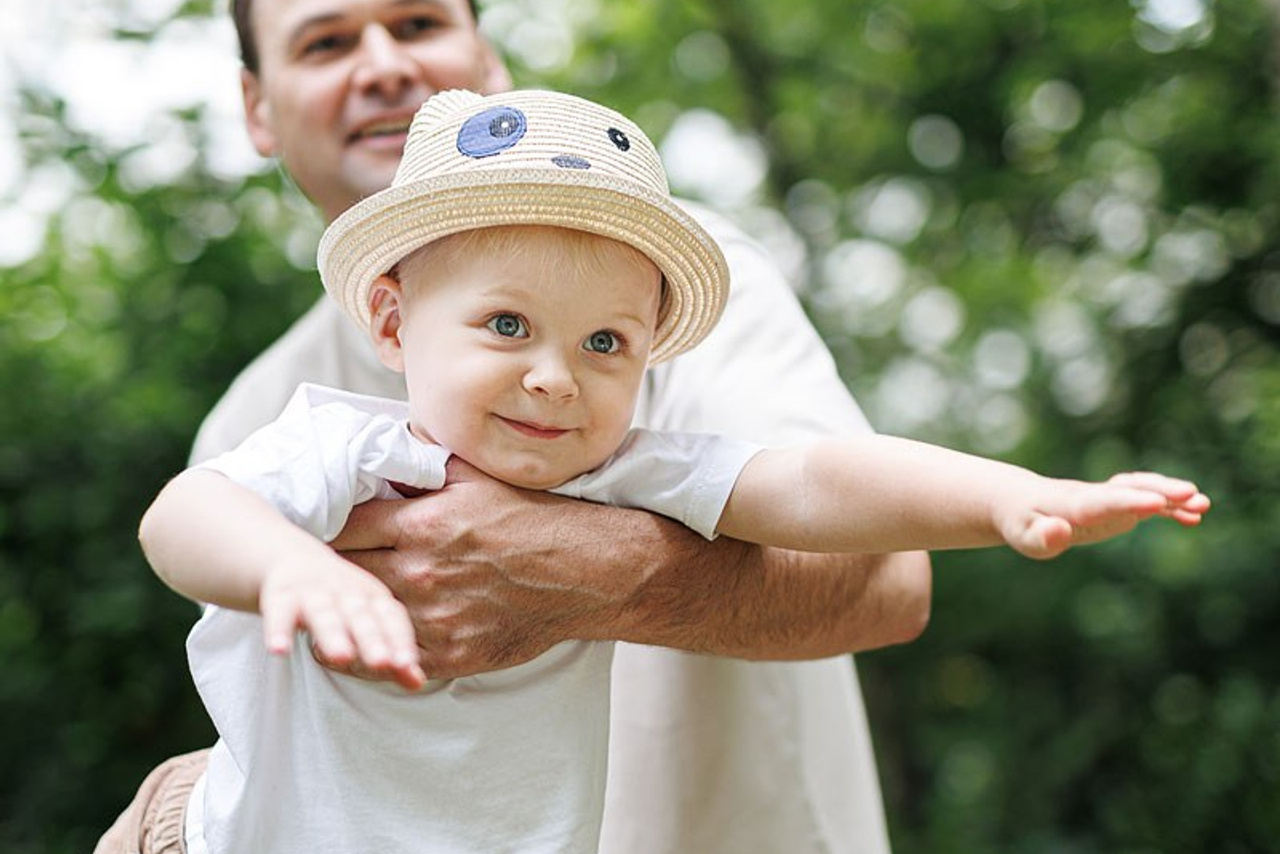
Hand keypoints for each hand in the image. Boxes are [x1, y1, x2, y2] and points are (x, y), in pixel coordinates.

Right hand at [260, 551, 425, 690]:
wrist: (294, 559)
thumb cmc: (341, 601)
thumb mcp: (370, 622)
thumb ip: (392, 655)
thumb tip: (418, 684)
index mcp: (372, 599)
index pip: (390, 618)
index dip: (399, 640)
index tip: (406, 664)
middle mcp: (346, 593)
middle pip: (360, 617)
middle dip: (372, 639)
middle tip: (381, 663)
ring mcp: (314, 593)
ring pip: (324, 614)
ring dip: (332, 635)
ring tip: (341, 657)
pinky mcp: (282, 596)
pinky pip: (279, 614)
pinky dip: (279, 630)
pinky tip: (279, 650)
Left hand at [327, 457, 634, 679]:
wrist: (585, 572)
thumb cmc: (533, 519)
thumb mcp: (478, 476)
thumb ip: (425, 462)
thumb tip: (385, 445)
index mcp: (423, 523)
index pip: (343, 527)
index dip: (325, 529)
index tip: (317, 530)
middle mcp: (422, 572)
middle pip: (345, 574)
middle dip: (330, 570)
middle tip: (316, 570)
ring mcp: (435, 618)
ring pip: (362, 619)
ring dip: (347, 612)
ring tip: (331, 607)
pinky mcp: (450, 654)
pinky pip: (389, 659)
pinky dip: (371, 650)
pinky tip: (361, 640)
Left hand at [999, 471, 1209, 559]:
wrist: (1020, 500)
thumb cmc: (1022, 522)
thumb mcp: (1023, 536)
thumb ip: (1042, 536)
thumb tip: (1059, 531)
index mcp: (1071, 504)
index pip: (1102, 501)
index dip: (1128, 501)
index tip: (1156, 501)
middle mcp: (1094, 495)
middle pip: (1128, 490)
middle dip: (1159, 491)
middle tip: (1192, 494)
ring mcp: (1106, 496)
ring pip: (1141, 489)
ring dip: (1171, 495)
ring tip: (1203, 504)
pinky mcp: (1115, 503)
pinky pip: (1146, 500)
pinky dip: (1170, 507)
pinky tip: (1195, 518)